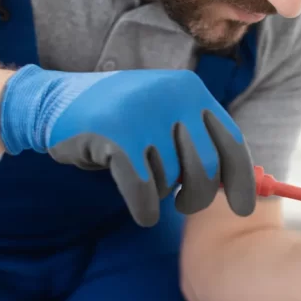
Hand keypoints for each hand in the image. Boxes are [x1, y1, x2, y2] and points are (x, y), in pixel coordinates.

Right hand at [0, 64, 255, 226]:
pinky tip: (140, 208)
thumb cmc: (123, 121)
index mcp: (192, 91)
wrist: (54, 103)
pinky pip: (145, 193)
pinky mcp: (115, 136)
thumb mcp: (167, 119)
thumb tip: (246, 188)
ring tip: (141, 173)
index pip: (232, 142)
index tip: (244, 209)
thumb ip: (203, 144)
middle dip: (197, 196)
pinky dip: (144, 209)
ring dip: (160, 192)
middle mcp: (172, 96)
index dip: (242, 181)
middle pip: (208, 169)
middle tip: (183, 203)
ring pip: (173, 182)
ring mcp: (144, 113)